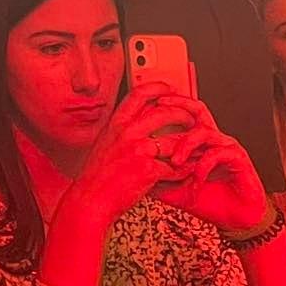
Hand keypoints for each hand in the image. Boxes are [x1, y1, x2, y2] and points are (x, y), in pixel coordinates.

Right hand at [57, 81, 200, 229]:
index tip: (172, 89)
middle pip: (165, 112)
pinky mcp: (148, 171)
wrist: (91, 198)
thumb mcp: (106, 142)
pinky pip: (175, 168)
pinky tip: (185, 174)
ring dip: (189, 148)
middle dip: (184, 114)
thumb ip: (123, 129)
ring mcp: (138, 151)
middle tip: (192, 120)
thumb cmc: (98, 174)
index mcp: (116, 123)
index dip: (159, 88)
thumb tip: (141, 118)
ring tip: (195, 152)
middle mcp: (127, 132)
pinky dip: (183, 172)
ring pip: (175, 142)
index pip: (140, 94)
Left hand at [149, 99, 270, 232]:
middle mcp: (213, 140)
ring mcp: (226, 147)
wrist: (235, 220)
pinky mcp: (239, 159)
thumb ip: (157, 178)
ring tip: (175, 162)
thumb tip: (131, 171)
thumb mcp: (174, 190)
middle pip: (197, 110)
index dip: (165, 109)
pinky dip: (204, 165)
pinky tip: (196, 179)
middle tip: (159, 105)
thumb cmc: (208, 202)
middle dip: (178, 103)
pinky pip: (218, 153)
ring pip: (204, 131)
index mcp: (198, 143)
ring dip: (186, 144)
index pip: (182, 115)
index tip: (143, 108)